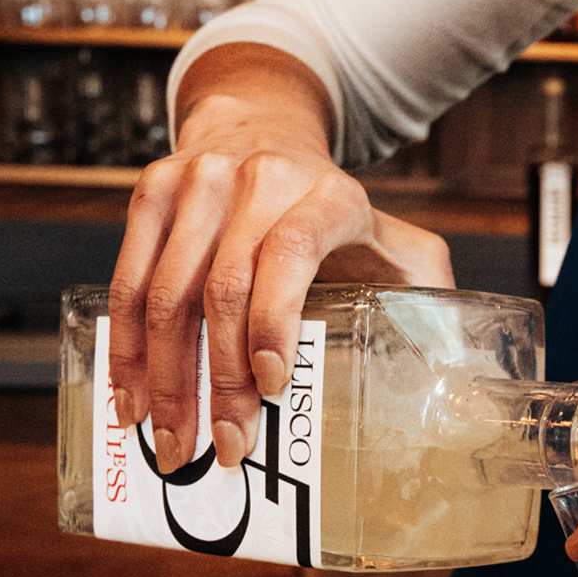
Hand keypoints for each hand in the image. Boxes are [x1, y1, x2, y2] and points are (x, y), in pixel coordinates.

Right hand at [108, 48, 453, 473]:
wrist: (263, 128)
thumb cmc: (336, 212)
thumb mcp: (396, 241)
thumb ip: (426, 294)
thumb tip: (451, 371)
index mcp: (330, 195)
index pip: (290, 254)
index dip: (272, 321)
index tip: (273, 387)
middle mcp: (260, 179)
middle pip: (222, 288)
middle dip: (220, 380)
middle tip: (226, 448)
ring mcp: (198, 181)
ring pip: (165, 293)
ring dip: (167, 380)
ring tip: (175, 442)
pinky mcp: (151, 192)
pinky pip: (127, 282)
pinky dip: (126, 349)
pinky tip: (132, 399)